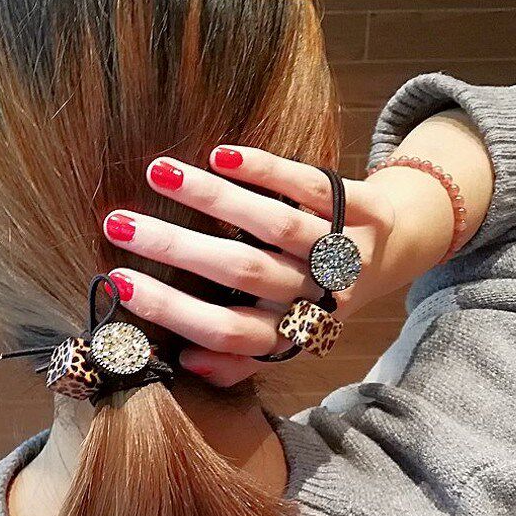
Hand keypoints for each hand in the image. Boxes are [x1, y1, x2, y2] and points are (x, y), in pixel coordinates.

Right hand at [101, 146, 399, 385]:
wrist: (396, 249)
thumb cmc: (320, 293)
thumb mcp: (288, 333)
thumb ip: (241, 354)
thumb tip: (182, 361)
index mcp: (297, 333)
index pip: (231, 332)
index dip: (175, 311)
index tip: (120, 282)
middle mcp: (323, 294)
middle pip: (246, 273)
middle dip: (176, 248)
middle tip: (119, 223)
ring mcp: (348, 248)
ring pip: (276, 225)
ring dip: (213, 198)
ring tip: (158, 173)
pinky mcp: (365, 207)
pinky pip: (312, 186)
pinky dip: (266, 170)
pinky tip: (220, 155)